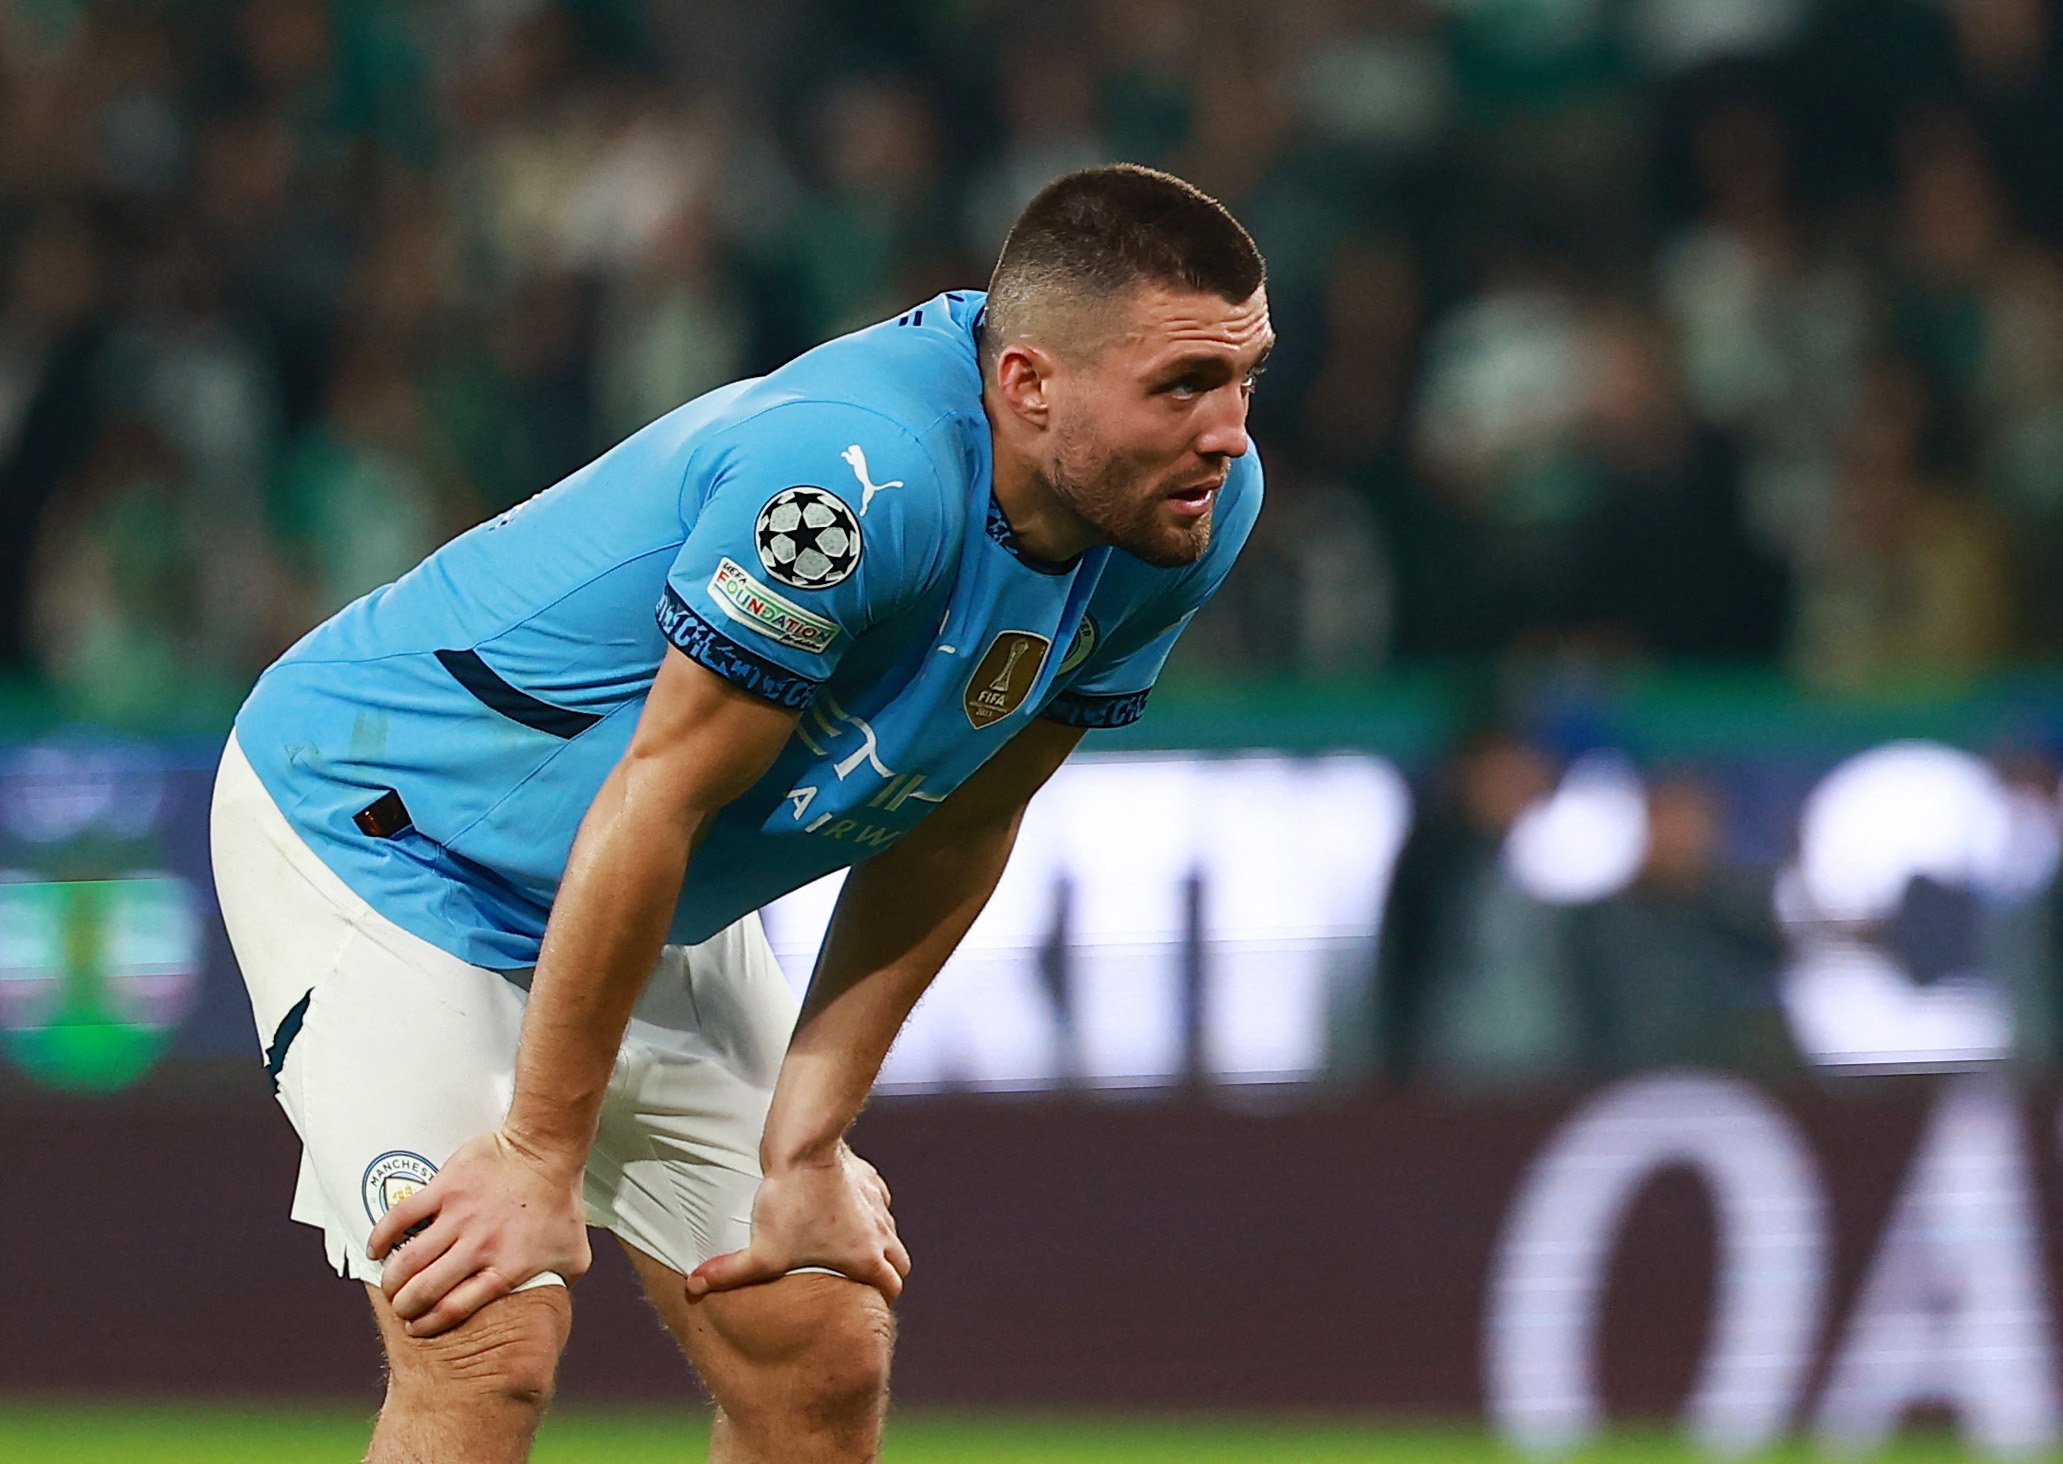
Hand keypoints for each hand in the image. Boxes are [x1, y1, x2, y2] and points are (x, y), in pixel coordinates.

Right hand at [367, 1129, 590, 1336]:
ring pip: (409, 1259)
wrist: (546, 1150)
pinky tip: (376, 1248)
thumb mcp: (572, 1255)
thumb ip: (556, 1286)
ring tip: (389, 1283)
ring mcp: (460, 1217)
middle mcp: (480, 1246)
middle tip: (401, 1306)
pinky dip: (381, 1236)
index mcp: (507, 1268)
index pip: (454, 1308)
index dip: (429, 1323)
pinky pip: (401, 1217)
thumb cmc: (560, 1200)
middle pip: (425, 1289)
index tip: (417, 1327)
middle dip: (405, 1305)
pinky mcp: (445, 1189)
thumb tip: (551, 1308)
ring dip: (391, 1277)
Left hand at [687, 1143, 909, 1300]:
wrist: (804, 1147)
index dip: (880, 1299)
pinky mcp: (869, 1180)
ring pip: (891, 1232)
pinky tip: (843, 1209)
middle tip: (858, 1278)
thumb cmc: (790, 1204)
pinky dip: (868, 1211)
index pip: (891, 1288)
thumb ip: (730, 1273)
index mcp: (865, 1258)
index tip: (862, 1303)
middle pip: (900, 1263)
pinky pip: (878, 1201)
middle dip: (885, 1272)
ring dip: (878, 1242)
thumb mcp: (761, 1250)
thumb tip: (695, 1286)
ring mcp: (878, 1204)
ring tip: (848, 1245)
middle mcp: (880, 1233)